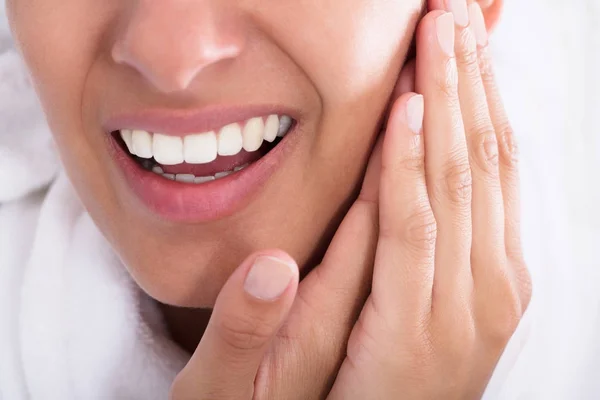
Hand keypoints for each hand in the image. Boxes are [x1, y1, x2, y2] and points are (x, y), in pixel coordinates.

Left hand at [327, 2, 530, 398]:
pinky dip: (411, 166)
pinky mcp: (417, 325)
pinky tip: (409, 111)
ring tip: (439, 32)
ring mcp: (465, 304)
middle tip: (455, 8)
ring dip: (450, 99)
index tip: (468, 32)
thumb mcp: (432, 294)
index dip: (485, 90)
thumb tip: (424, 162)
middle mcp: (495, 278)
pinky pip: (412, 228)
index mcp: (501, 268)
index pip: (499, 157)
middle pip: (487, 155)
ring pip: (458, 179)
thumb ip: (435, 234)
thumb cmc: (403, 369)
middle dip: (472, 77)